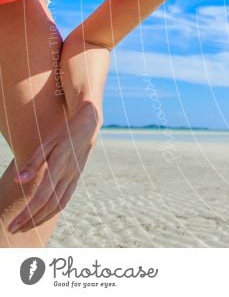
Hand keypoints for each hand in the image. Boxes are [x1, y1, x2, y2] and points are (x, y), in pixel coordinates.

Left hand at [8, 102, 99, 232]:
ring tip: (26, 226)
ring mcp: (74, 178)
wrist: (89, 126)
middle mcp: (68, 176)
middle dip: (31, 220)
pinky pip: (65, 199)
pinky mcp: (76, 178)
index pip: (41, 198)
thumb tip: (18, 181)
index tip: (12, 225)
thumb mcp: (46, 143)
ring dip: (41, 219)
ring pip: (58, 205)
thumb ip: (33, 163)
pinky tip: (43, 215)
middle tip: (14, 230)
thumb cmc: (64, 133)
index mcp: (59, 167)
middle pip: (49, 205)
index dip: (27, 214)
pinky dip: (53, 211)